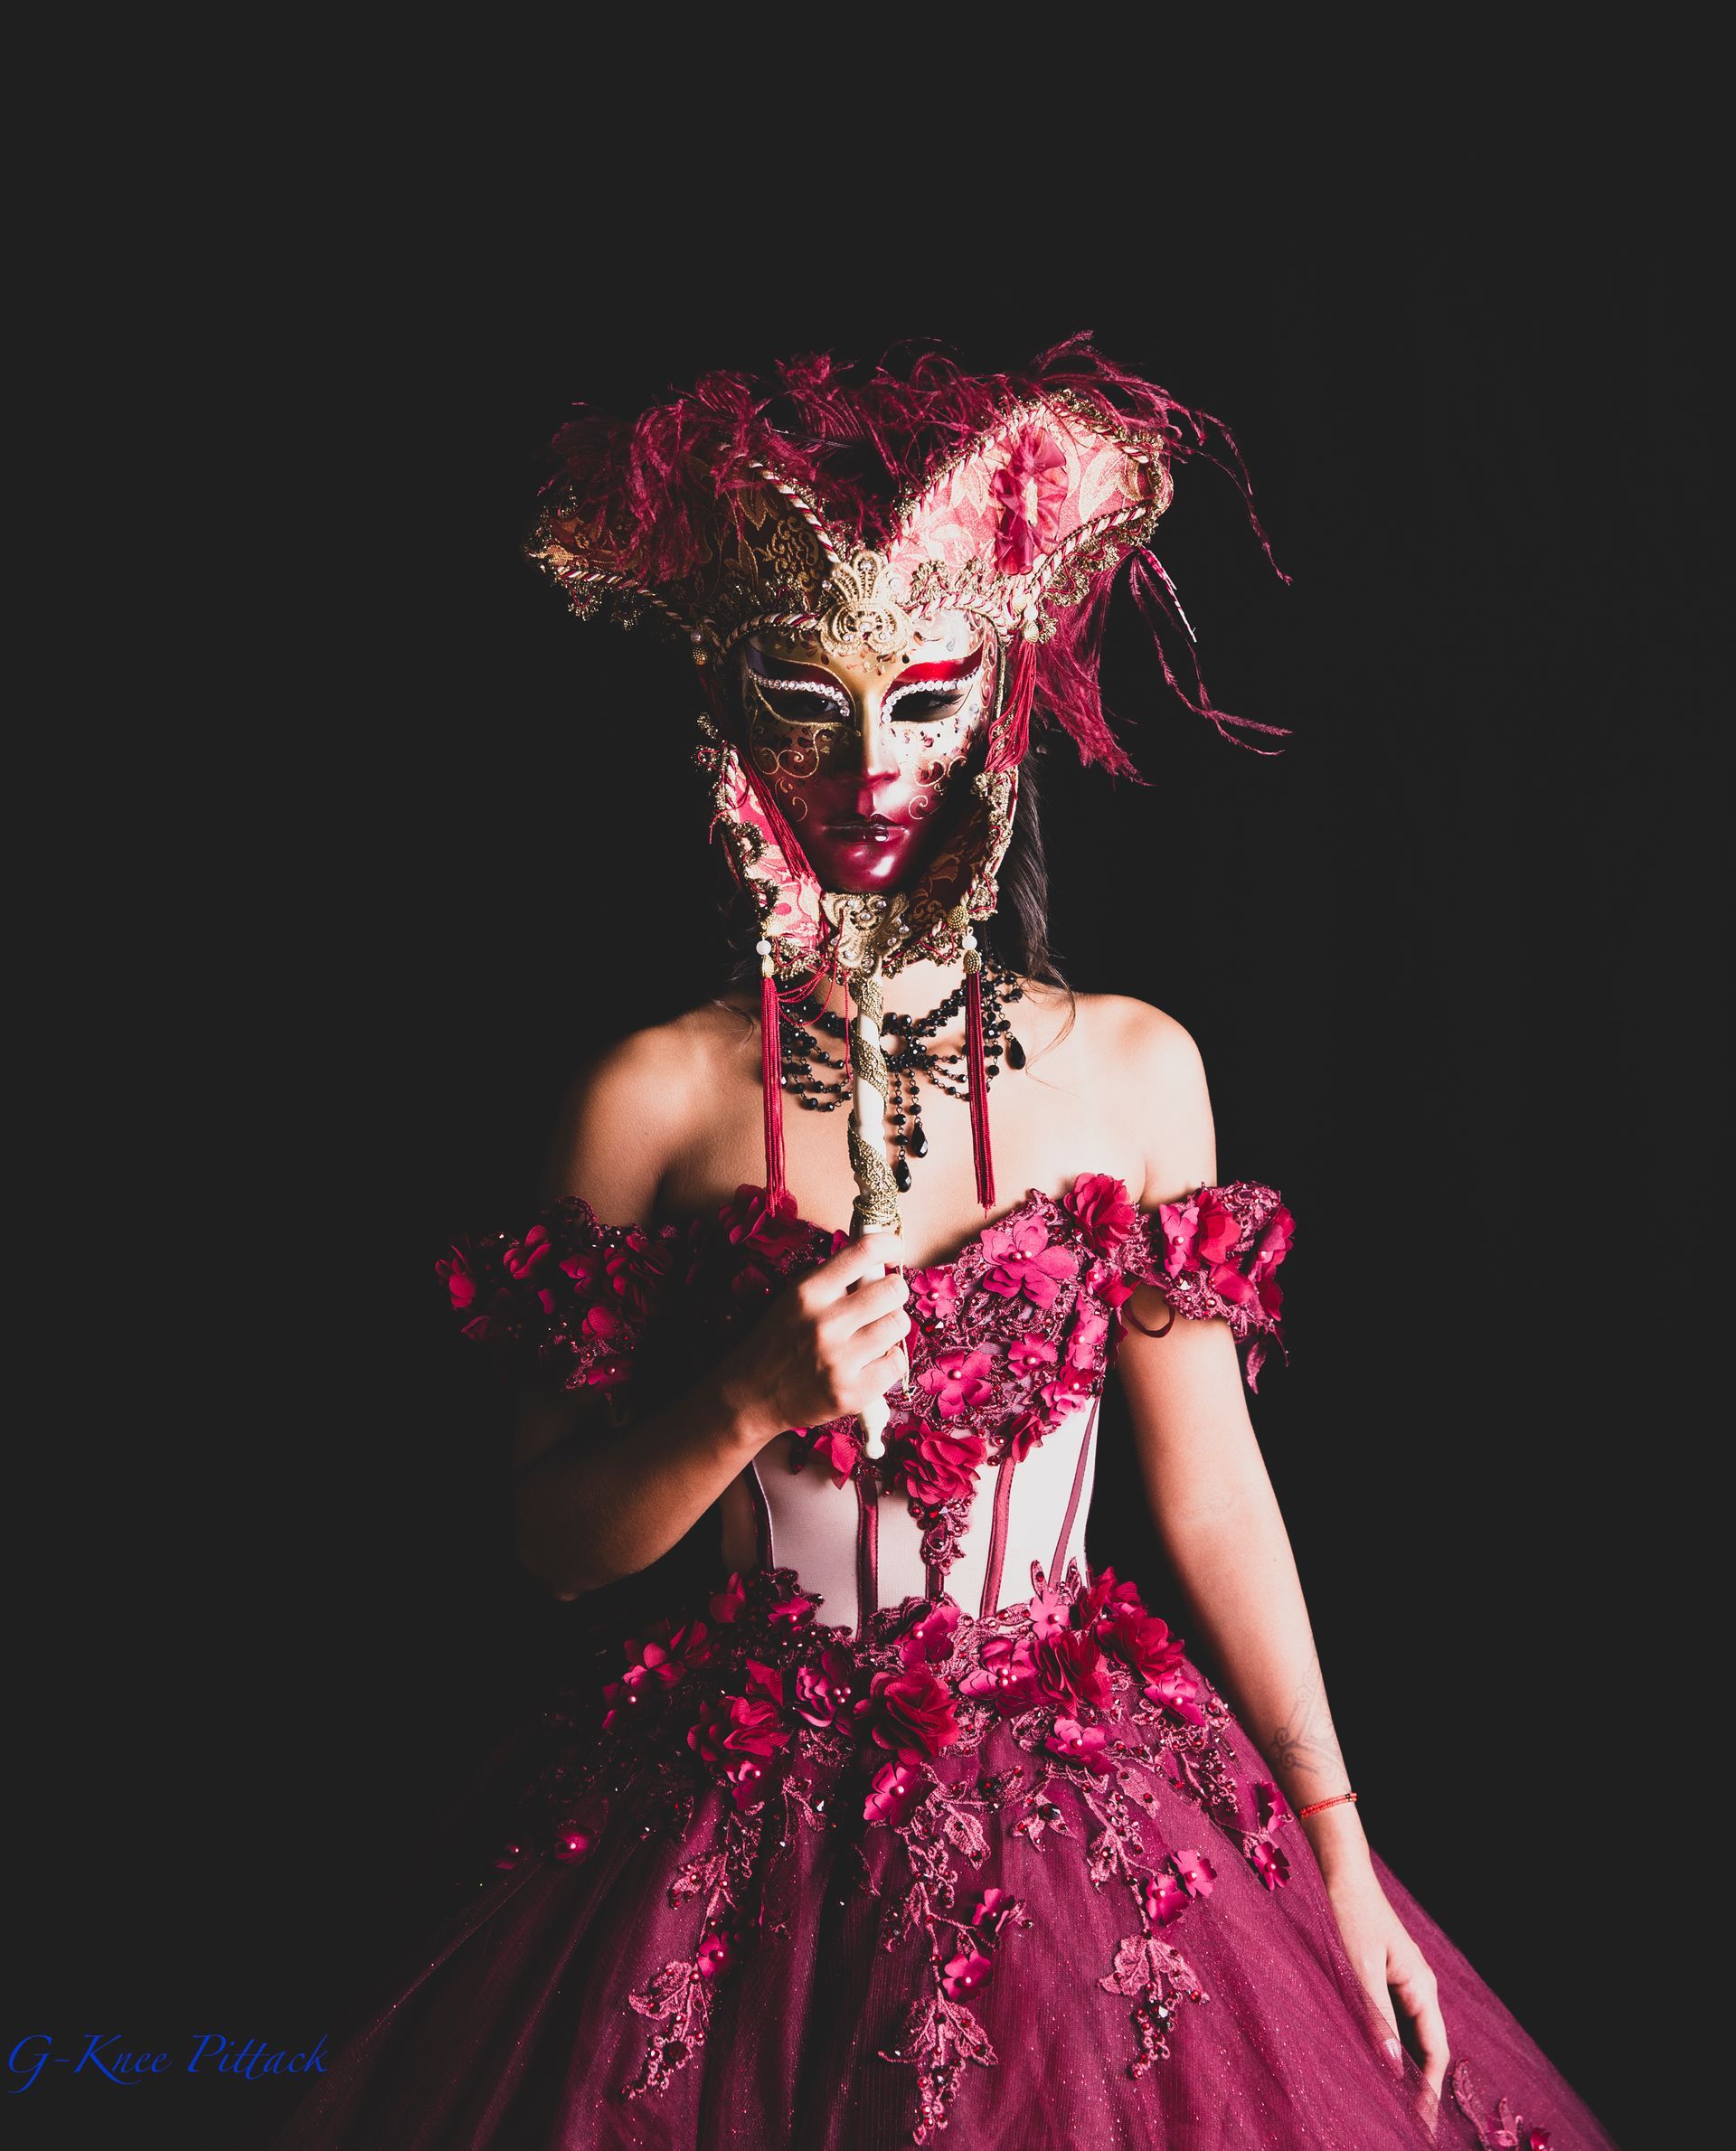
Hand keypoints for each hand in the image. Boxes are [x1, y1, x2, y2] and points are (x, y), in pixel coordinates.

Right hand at [717, 1235, 908, 1445]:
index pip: (863, 1251)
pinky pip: (898, 1363)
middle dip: (894, 1292)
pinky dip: (890, 1360)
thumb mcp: (794, 1300)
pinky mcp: (852, 1393)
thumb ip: (833, 1282)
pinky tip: (872, 1361)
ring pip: (898, 1324)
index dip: (888, 1244)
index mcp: (808, 1292)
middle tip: (883, 1302)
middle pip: (892, 1289)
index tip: (894, 1249)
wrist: (751, 1397)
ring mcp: (839, 1360)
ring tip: (875, 1333)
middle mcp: (824, 1323)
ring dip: (893, 1326)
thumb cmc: (778, 1344)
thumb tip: (879, 1261)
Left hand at [1322, 1858, 1448, 2100]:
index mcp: (1422, 1987)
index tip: (1421, 2125)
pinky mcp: (1385, 1975)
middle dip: (1418, 2086)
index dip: (1428, 2091)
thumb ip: (1375, 2016)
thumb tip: (1390, 2067)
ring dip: (1401, 2066)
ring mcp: (1403, 1981)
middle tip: (1405, 2124)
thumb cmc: (1350, 1915)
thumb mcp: (1360, 1969)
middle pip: (1425, 2048)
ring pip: (1408, 2035)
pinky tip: (1372, 2059)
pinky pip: (1392, 2019)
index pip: (1434, 2053)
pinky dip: (1386, 2043)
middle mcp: (1419, 1987)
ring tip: (1390, 2103)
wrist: (1341, 1873)